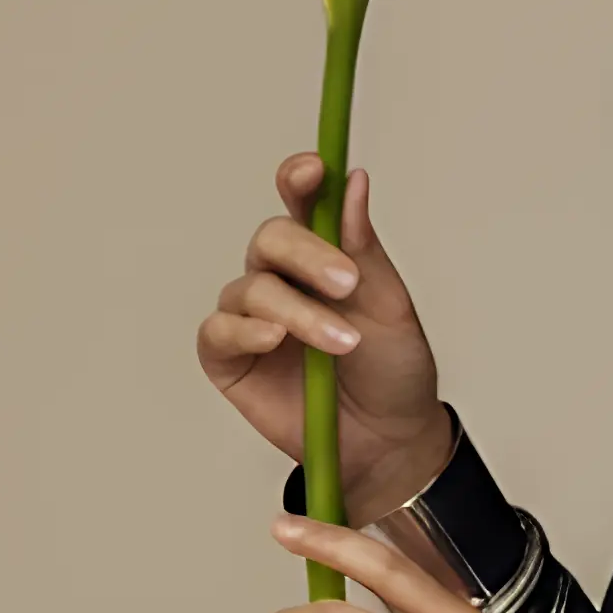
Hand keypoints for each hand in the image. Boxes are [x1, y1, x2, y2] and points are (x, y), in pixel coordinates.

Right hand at [198, 155, 451, 507]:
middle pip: (269, 239)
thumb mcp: (390, 307)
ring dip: (298, 311)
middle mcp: (281, 279)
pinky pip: (219, 331)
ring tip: (341, 344)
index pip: (301, 204)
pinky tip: (275, 339)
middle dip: (305, 254)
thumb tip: (354, 181)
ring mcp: (251, 318)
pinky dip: (246, 331)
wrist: (389, 441)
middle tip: (345, 283)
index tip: (314, 170)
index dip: (300, 181)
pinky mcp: (228, 359)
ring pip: (252, 288)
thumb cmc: (392, 371)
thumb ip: (364, 249)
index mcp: (322, 256)